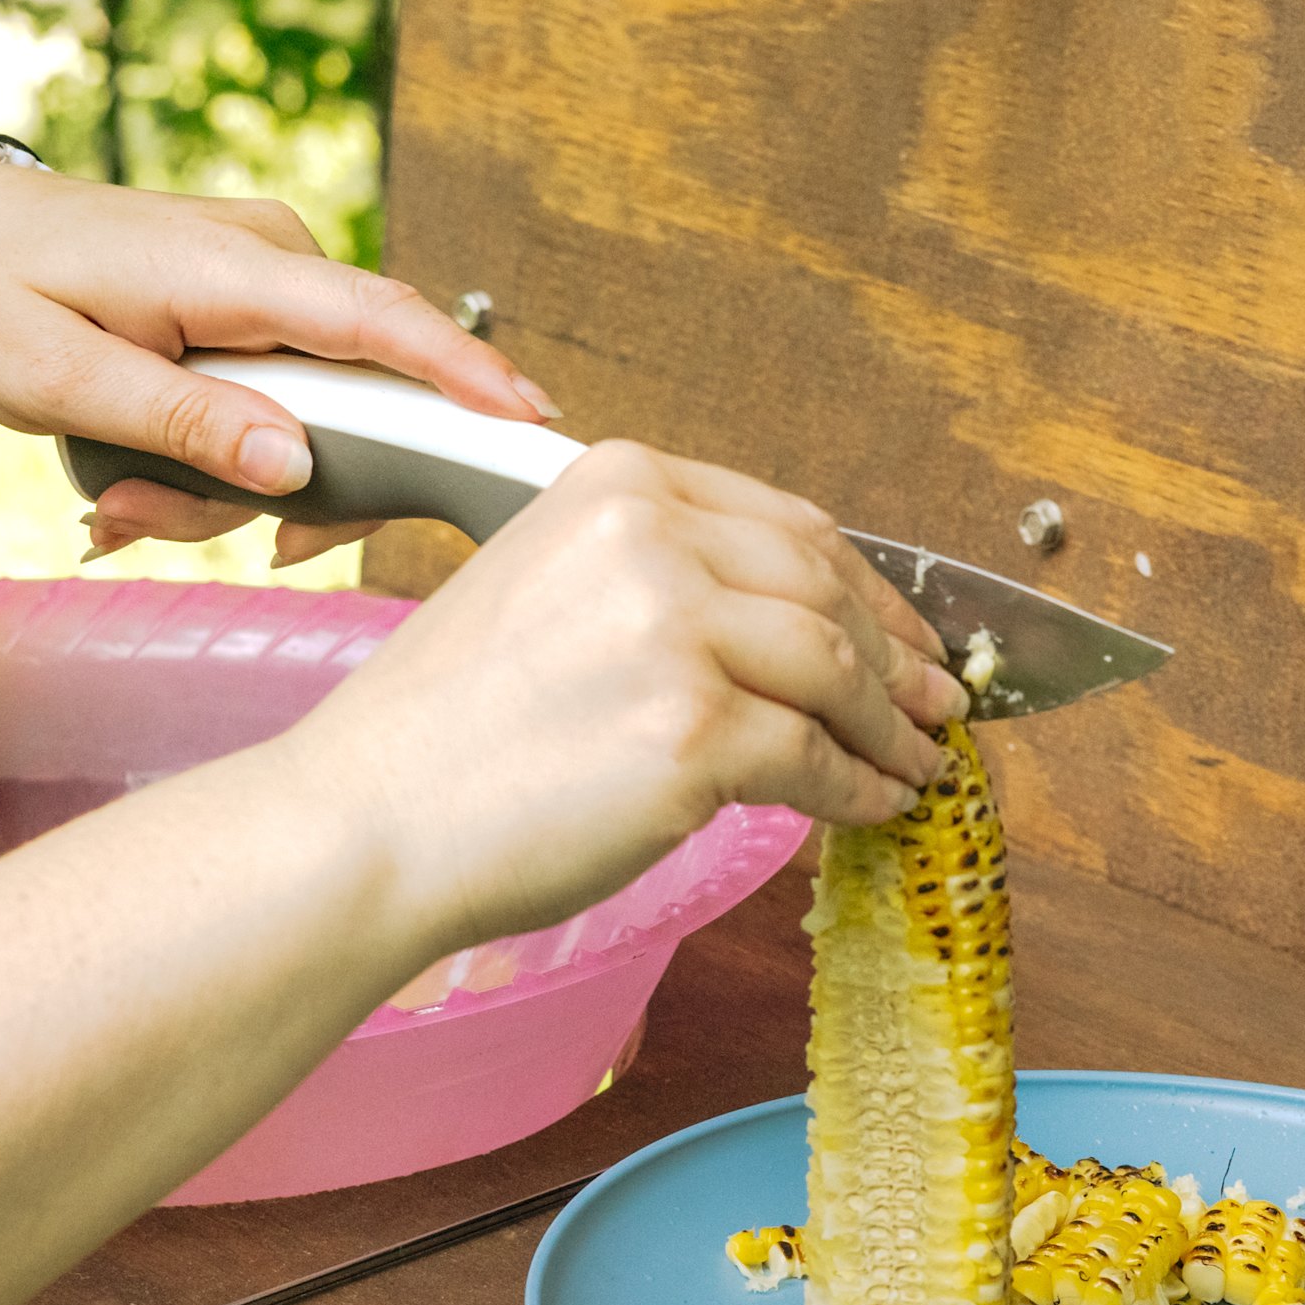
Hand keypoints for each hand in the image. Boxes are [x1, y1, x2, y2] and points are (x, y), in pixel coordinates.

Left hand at [0, 162, 554, 567]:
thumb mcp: (62, 377)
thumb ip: (185, 422)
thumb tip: (296, 465)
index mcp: (232, 264)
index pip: (380, 321)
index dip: (465, 376)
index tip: (532, 425)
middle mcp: (273, 260)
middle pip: (359, 394)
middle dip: (280, 490)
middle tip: (141, 527)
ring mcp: (266, 284)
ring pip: (314, 415)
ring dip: (227, 487)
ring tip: (114, 510)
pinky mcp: (252, 310)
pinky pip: (281, 402)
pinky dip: (221, 461)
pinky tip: (136, 494)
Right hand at [297, 442, 968, 955]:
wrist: (364, 821)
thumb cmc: (443, 734)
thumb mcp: (546, 590)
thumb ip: (658, 581)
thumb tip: (794, 627)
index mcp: (618, 483)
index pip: (788, 525)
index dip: (868, 587)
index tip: (904, 630)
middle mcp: (652, 538)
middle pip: (827, 590)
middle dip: (899, 653)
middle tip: (940, 701)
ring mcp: (677, 633)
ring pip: (837, 672)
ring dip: (893, 726)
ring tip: (921, 761)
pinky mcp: (695, 733)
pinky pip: (819, 761)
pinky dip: (863, 788)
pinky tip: (878, 805)